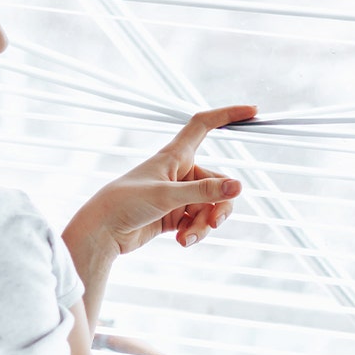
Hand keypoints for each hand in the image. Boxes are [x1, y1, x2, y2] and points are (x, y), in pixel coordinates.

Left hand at [85, 105, 257, 254]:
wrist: (102, 232)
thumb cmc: (126, 203)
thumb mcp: (167, 196)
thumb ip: (203, 191)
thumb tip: (238, 187)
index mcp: (174, 155)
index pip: (204, 125)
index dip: (227, 115)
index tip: (252, 112)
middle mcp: (178, 172)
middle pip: (216, 181)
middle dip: (218, 205)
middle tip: (215, 223)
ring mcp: (177, 194)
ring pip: (208, 206)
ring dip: (203, 224)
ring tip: (188, 238)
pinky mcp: (173, 215)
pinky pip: (197, 221)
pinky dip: (194, 232)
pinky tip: (182, 241)